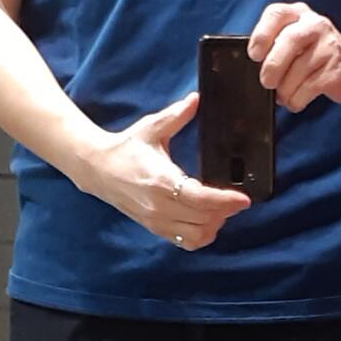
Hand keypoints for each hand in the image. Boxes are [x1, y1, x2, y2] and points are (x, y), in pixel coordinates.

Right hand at [78, 92, 250, 250]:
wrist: (97, 168)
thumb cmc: (124, 148)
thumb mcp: (151, 127)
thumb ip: (176, 115)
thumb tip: (196, 100)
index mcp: (161, 181)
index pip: (200, 198)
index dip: (225, 201)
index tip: (243, 199)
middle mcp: (159, 205)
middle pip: (203, 219)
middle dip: (225, 210)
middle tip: (236, 198)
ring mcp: (156, 220)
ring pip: (196, 235)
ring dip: (214, 224)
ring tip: (221, 209)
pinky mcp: (154, 228)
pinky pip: (185, 241)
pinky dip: (201, 235)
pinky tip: (206, 220)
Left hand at [249, 2, 340, 111]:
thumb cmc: (316, 55)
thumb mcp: (296, 41)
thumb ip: (275, 46)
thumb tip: (253, 69)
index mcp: (299, 14)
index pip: (276, 14)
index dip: (262, 35)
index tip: (255, 55)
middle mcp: (316, 25)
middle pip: (290, 40)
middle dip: (273, 65)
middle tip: (267, 82)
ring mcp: (330, 46)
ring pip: (299, 69)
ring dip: (285, 89)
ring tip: (284, 95)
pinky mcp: (338, 69)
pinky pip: (310, 87)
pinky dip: (297, 99)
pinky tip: (296, 100)